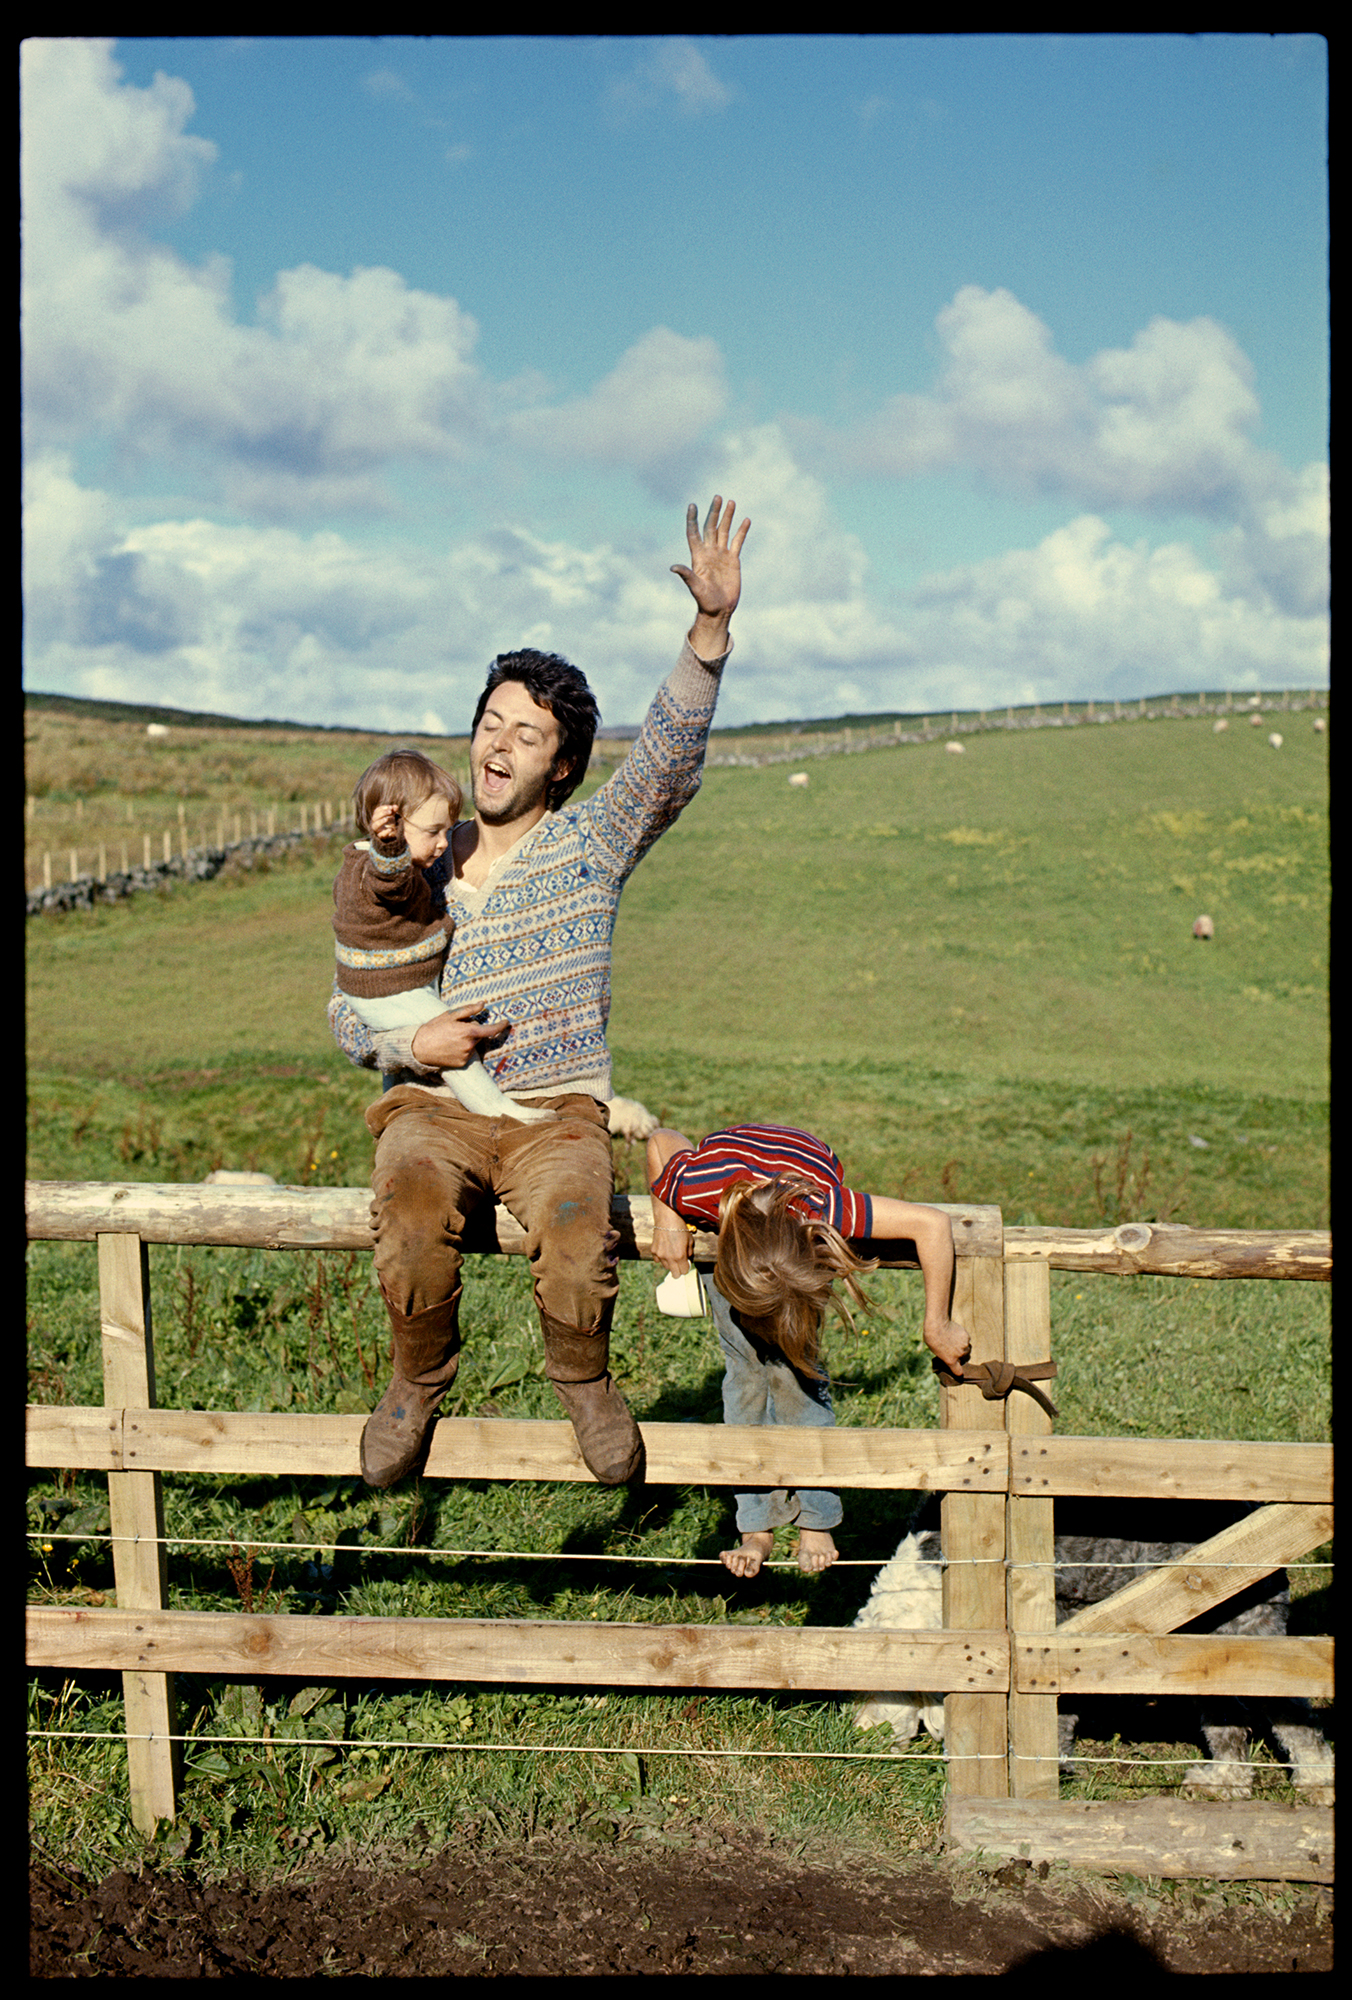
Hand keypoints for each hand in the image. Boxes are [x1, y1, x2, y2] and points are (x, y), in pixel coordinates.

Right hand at [370, 802, 401, 841]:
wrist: (391, 835)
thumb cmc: (389, 824)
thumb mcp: (392, 816)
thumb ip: (393, 811)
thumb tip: (395, 806)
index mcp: (376, 818)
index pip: (376, 811)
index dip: (382, 808)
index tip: (390, 807)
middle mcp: (375, 824)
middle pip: (374, 818)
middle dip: (382, 813)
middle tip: (390, 811)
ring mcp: (377, 831)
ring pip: (375, 826)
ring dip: (381, 821)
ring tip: (387, 819)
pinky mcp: (381, 837)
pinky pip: (381, 835)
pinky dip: (385, 832)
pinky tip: (391, 829)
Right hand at [410, 1003, 508, 1071]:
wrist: (419, 1047)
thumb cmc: (434, 1028)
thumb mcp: (450, 1015)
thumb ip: (469, 1010)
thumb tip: (483, 1004)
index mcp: (469, 1032)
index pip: (491, 1030)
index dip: (500, 1026)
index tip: (506, 1022)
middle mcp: (470, 1045)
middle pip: (479, 1035)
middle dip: (473, 1031)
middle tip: (457, 1029)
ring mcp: (466, 1056)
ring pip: (473, 1045)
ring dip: (467, 1040)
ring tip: (450, 1038)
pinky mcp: (462, 1063)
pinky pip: (467, 1054)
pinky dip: (462, 1049)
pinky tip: (450, 1047)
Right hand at [650, 1221, 692, 1275]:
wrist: (667, 1219)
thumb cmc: (680, 1228)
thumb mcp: (690, 1240)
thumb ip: (689, 1252)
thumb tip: (687, 1258)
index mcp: (680, 1256)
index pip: (684, 1272)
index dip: (686, 1267)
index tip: (686, 1263)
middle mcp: (669, 1258)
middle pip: (675, 1274)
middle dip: (678, 1270)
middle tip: (679, 1263)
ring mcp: (660, 1255)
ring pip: (666, 1267)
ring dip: (670, 1263)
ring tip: (671, 1253)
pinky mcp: (653, 1251)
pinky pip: (658, 1260)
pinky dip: (661, 1257)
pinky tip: (664, 1250)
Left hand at [670, 496, 749, 647]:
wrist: (719, 610)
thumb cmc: (705, 601)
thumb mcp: (695, 588)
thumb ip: (687, 575)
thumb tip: (673, 567)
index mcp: (698, 556)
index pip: (694, 533)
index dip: (692, 520)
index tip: (692, 505)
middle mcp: (709, 552)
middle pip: (711, 527)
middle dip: (714, 512)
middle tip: (717, 497)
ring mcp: (721, 555)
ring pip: (724, 531)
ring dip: (727, 517)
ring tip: (731, 502)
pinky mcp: (733, 560)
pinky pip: (738, 542)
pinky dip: (741, 531)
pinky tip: (745, 520)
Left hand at [924, 1316, 970, 1375]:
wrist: (937, 1325)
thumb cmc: (932, 1338)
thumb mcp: (936, 1351)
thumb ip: (945, 1355)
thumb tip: (948, 1355)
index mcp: (950, 1360)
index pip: (958, 1371)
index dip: (958, 1370)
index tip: (957, 1369)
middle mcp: (960, 1354)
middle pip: (964, 1357)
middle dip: (960, 1354)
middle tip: (953, 1348)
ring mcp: (964, 1345)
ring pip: (967, 1348)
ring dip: (962, 1346)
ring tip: (954, 1339)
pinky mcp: (967, 1337)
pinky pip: (967, 1339)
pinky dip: (963, 1338)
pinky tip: (955, 1333)